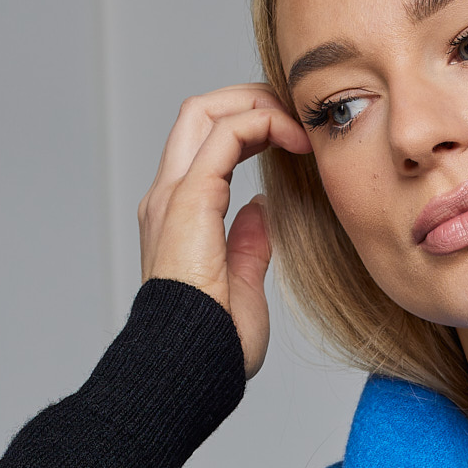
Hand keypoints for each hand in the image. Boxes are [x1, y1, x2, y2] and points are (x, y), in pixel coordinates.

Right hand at [138, 83, 309, 377]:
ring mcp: (173, 195)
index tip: (294, 141)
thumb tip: (259, 212)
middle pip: (201, 114)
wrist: (194, 366)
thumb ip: (247, 245)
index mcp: (179, 217)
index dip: (250, 128)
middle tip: (297, 116)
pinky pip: (225, 135)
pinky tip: (296, 140)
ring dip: (258, 104)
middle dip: (250, 100)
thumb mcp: (241, 286)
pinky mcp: (189, 199)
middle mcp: (168, 197)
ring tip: (300, 123)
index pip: (205, 145)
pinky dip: (263, 123)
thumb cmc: (216, 344)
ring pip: (207, 111)